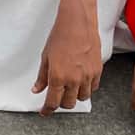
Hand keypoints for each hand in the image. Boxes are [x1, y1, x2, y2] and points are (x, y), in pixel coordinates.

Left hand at [32, 0, 102, 116]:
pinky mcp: (97, 70)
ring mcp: (87, 76)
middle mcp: (73, 79)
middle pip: (68, 104)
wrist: (77, 22)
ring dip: (74, 96)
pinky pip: (93, 87)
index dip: (47, 110)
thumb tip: (37, 89)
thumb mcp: (46, 56)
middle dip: (61, 103)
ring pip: (82, 98)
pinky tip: (81, 81)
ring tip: (69, 88)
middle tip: (56, 97)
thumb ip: (42, 76)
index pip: (53, 102)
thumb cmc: (60, 35)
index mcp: (57, 76)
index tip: (44, 112)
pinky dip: (87, 88)